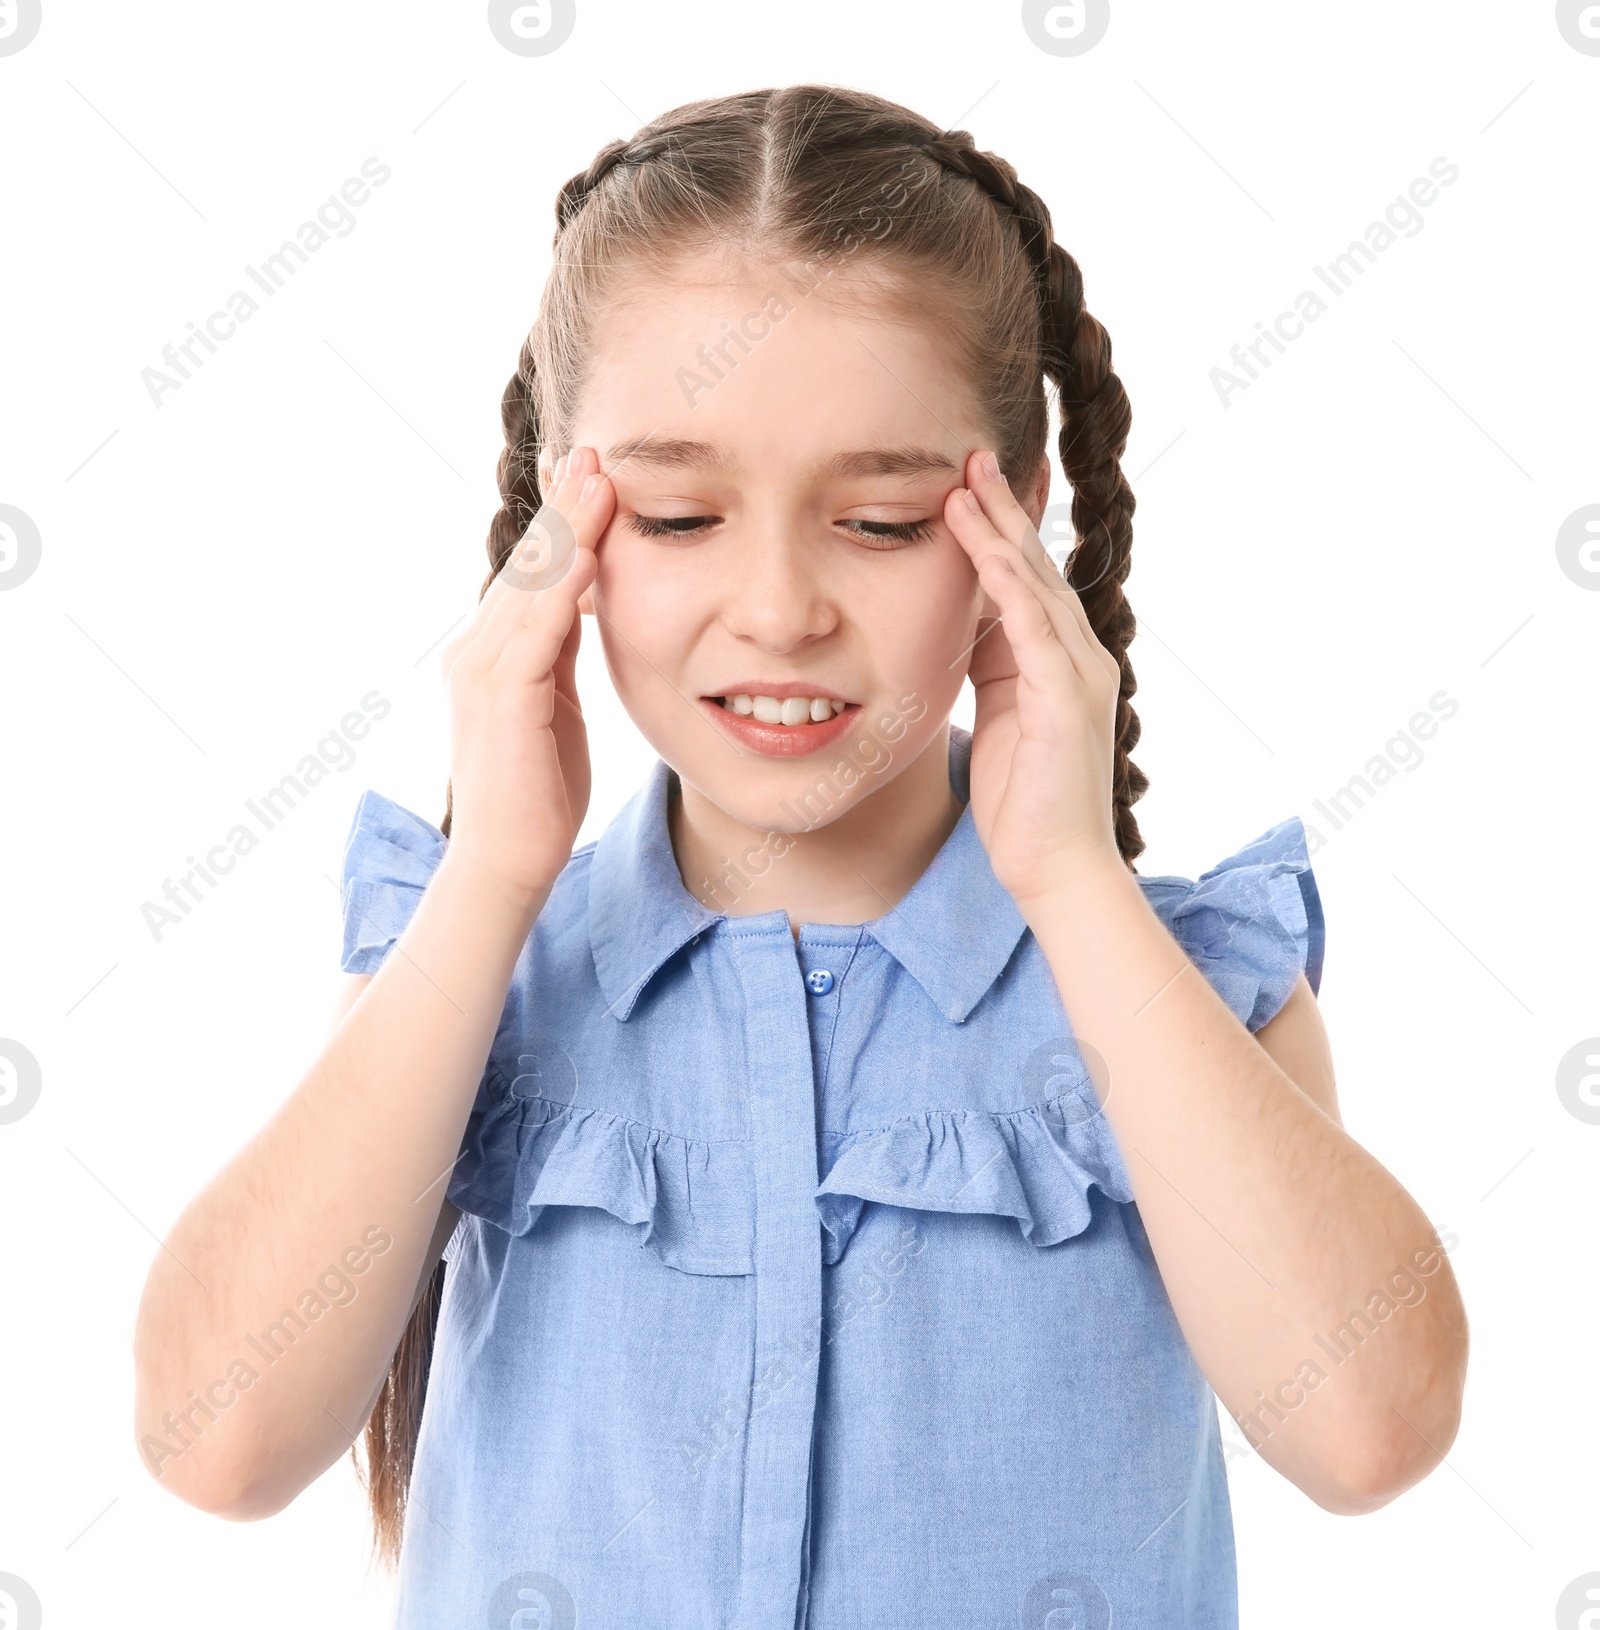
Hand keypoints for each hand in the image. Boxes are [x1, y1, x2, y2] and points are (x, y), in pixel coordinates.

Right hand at [439, 446, 614, 903]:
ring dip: (567, 529)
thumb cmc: (537, 792)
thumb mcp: (556, 706)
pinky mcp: (501, 695)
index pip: (530, 574)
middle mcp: (475, 650)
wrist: (509, 860)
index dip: (562, 523)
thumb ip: (559, 654)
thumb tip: (584, 605)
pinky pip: (537, 628)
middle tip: (593, 451)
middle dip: (563, 507)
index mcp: (490, 653)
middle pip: (527, 564)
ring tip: (598, 477)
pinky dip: (564, 585)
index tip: (592, 475)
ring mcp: (482, 670)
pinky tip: (590, 550)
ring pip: (530, 584)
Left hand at [944, 448, 1123, 909]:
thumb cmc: (1024, 801)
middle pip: (1036, 566)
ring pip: (1036, 585)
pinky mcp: (1065, 700)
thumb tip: (964, 622)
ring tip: (967, 483)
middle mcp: (1077, 656)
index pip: (1027, 579)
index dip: (1002, 529)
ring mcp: (1077, 674)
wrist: (1055, 867)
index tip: (974, 481)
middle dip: (1003, 509)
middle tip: (973, 455)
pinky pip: (1035, 629)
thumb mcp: (999, 716)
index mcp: (1056, 661)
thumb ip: (990, 666)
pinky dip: (1010, 586)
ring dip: (1000, 531)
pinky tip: (986, 549)